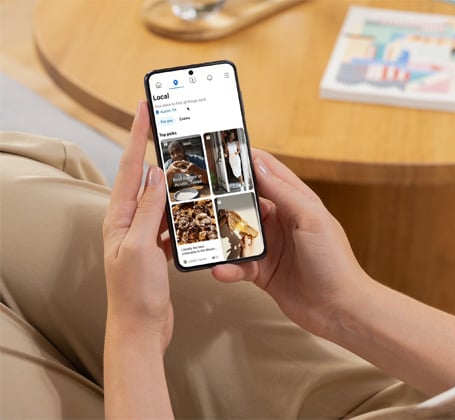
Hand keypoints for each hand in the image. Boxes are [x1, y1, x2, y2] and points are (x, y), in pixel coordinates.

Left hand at [103, 101, 172, 351]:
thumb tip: (155, 173)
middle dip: (157, 151)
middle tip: (174, 130)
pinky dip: (184, 211)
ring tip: (193, 167)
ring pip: (161, 199)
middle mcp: (127, 222)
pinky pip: (171, 220)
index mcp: (118, 218)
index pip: (128, 167)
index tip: (144, 107)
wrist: (140, 328)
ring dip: (176, 183)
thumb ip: (148, 210)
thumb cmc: (134, 293)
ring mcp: (142, 235)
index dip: (136, 135)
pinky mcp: (155, 248)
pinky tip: (197, 209)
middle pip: (144, 178)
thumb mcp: (140, 247)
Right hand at [211, 149, 369, 336]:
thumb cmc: (334, 262)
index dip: (245, 161)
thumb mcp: (311, 218)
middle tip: (198, 195)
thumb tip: (258, 165)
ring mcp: (271, 247)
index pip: (267, 172)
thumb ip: (283, 192)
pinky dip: (228, 267)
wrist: (339, 309)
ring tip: (202, 235)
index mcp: (296, 202)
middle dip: (222, 199)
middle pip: (245, 202)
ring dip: (220, 236)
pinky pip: (238, 265)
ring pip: (236, 234)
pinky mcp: (263, 272)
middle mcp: (282, 221)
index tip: (219, 152)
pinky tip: (220, 269)